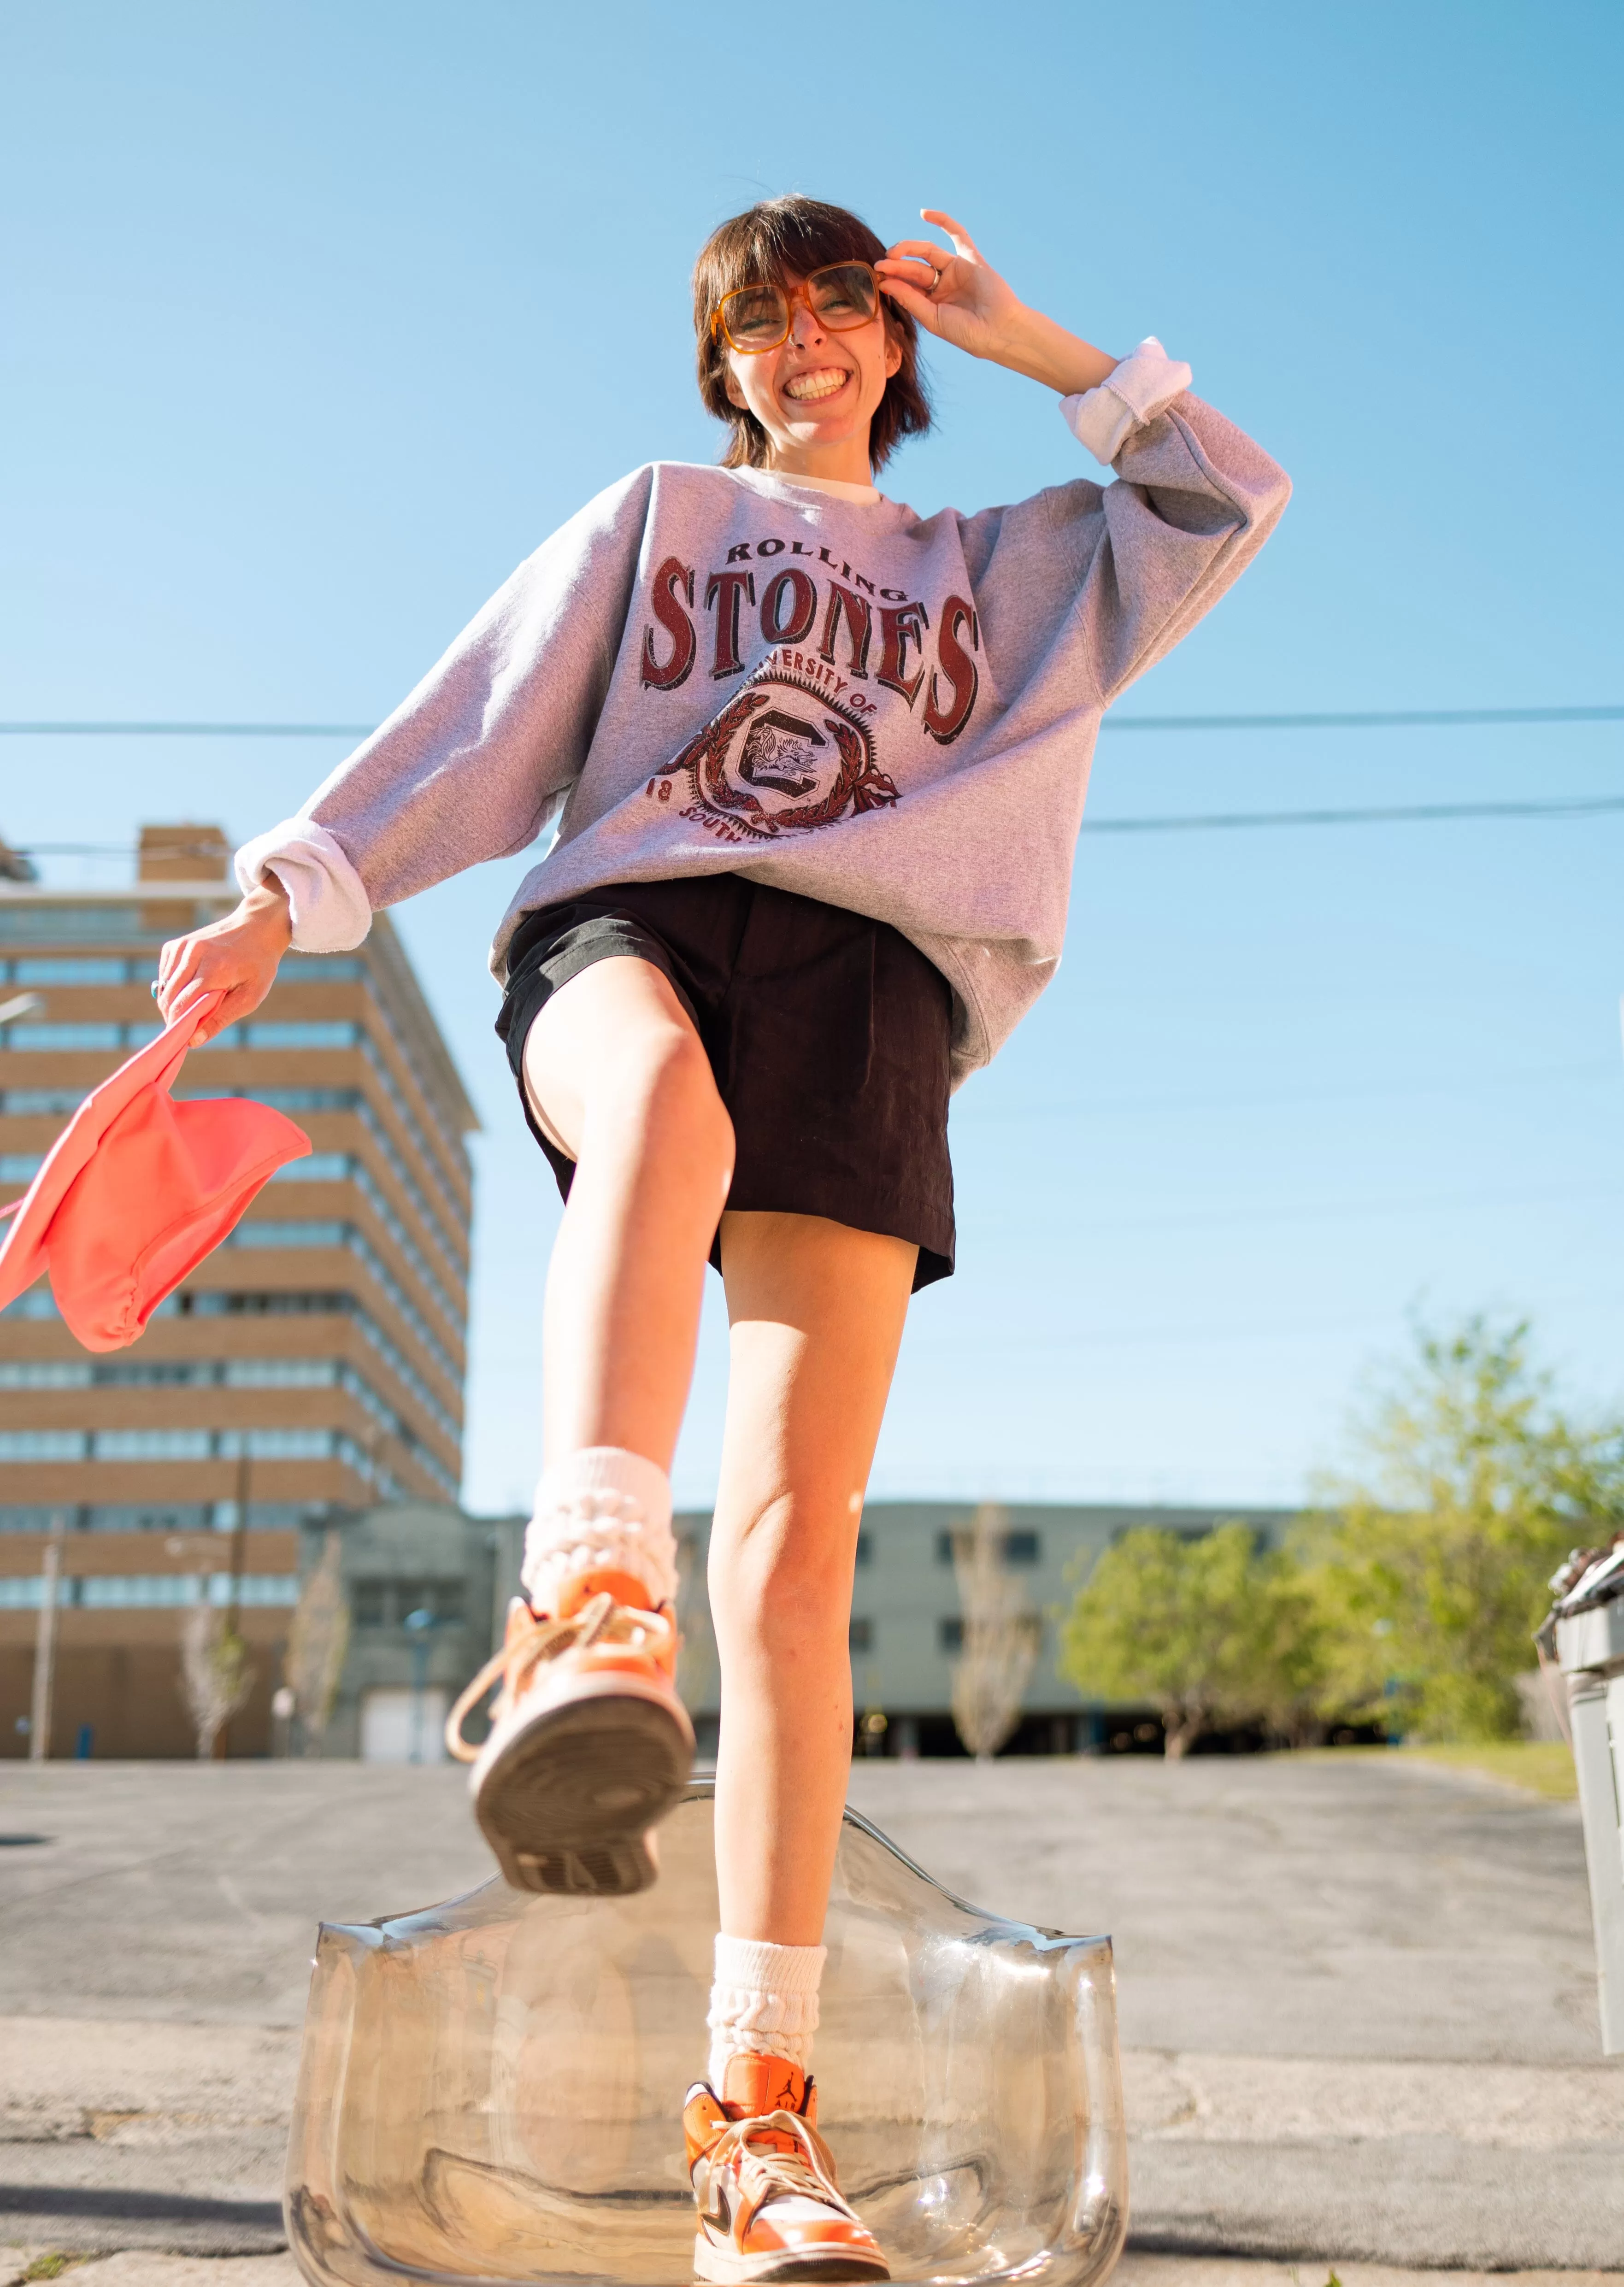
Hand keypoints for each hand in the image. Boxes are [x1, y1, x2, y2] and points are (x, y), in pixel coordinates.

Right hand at [156, 878, 290, 1043]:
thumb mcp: (251, 996)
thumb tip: (193, 1041)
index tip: (184, 1039)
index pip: (182, 1004)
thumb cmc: (258, 966)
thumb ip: (221, 1019)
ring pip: (164, 987)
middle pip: (169, 997)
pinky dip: (172, 986)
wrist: (256, 927)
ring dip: (172, 1003)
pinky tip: (190, 988)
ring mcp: (182, 947)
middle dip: (173, 1017)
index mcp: (215, 968)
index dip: (178, 1025)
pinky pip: (165, 975)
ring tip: (192, 1008)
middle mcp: (193, 954)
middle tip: (187, 1028)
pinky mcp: (176, 945)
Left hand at [875, 211, 1023, 363]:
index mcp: (933, 303)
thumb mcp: (932, 318)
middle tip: (880, 265)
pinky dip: (943, 221)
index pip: (907, 286)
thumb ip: (910, 299)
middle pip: (914, 269)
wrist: (999, 331)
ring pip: (928, 253)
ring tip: (893, 252)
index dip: (893, 280)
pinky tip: (925, 214)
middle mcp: (943, 285)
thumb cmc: (967, 333)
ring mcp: (956, 270)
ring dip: (909, 248)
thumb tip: (886, 282)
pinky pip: (957, 234)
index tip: (878, 279)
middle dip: (897, 266)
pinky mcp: (970, 258)